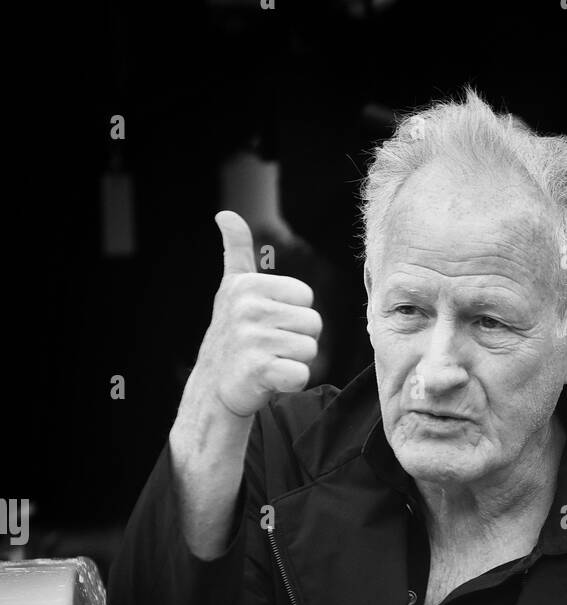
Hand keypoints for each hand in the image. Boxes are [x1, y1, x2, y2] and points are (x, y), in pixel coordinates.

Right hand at [194, 210, 321, 419]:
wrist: (213, 387)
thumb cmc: (232, 336)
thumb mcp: (232, 289)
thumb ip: (236, 251)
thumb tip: (225, 214)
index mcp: (247, 286)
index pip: (306, 297)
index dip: (295, 315)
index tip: (270, 324)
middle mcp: (247, 309)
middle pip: (313, 323)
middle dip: (298, 340)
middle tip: (270, 348)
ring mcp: (252, 340)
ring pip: (310, 350)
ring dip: (295, 362)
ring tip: (269, 363)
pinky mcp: (258, 371)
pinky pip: (302, 375)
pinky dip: (292, 382)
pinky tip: (270, 380)